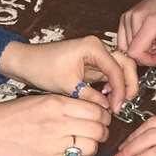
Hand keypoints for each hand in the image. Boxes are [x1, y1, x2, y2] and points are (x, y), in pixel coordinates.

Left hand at [0, 36, 138, 112]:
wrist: (26, 62)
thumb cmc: (42, 67)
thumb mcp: (67, 85)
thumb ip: (89, 96)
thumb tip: (106, 108)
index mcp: (93, 47)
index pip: (116, 69)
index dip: (120, 90)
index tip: (117, 107)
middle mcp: (97, 47)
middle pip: (125, 64)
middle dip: (128, 84)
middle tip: (124, 104)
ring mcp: (96, 55)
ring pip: (120, 69)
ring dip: (121, 86)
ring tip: (115, 104)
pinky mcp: (92, 64)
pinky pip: (109, 74)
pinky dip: (112, 86)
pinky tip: (107, 99)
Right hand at [0, 94, 113, 155]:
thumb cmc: (7, 115)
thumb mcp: (37, 100)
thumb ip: (63, 105)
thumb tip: (88, 111)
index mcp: (56, 104)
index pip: (95, 110)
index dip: (103, 116)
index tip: (101, 118)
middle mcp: (58, 123)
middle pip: (98, 129)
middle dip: (102, 131)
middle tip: (98, 133)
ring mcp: (53, 144)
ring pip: (91, 147)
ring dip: (90, 145)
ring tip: (82, 143)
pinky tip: (67, 152)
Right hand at [118, 0, 155, 75]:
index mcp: (150, 21)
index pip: (135, 52)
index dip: (147, 61)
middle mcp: (135, 18)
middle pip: (131, 51)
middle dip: (148, 54)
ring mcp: (128, 16)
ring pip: (128, 47)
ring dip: (144, 48)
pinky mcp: (126, 17)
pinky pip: (125, 39)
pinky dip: (138, 42)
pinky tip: (151, 36)